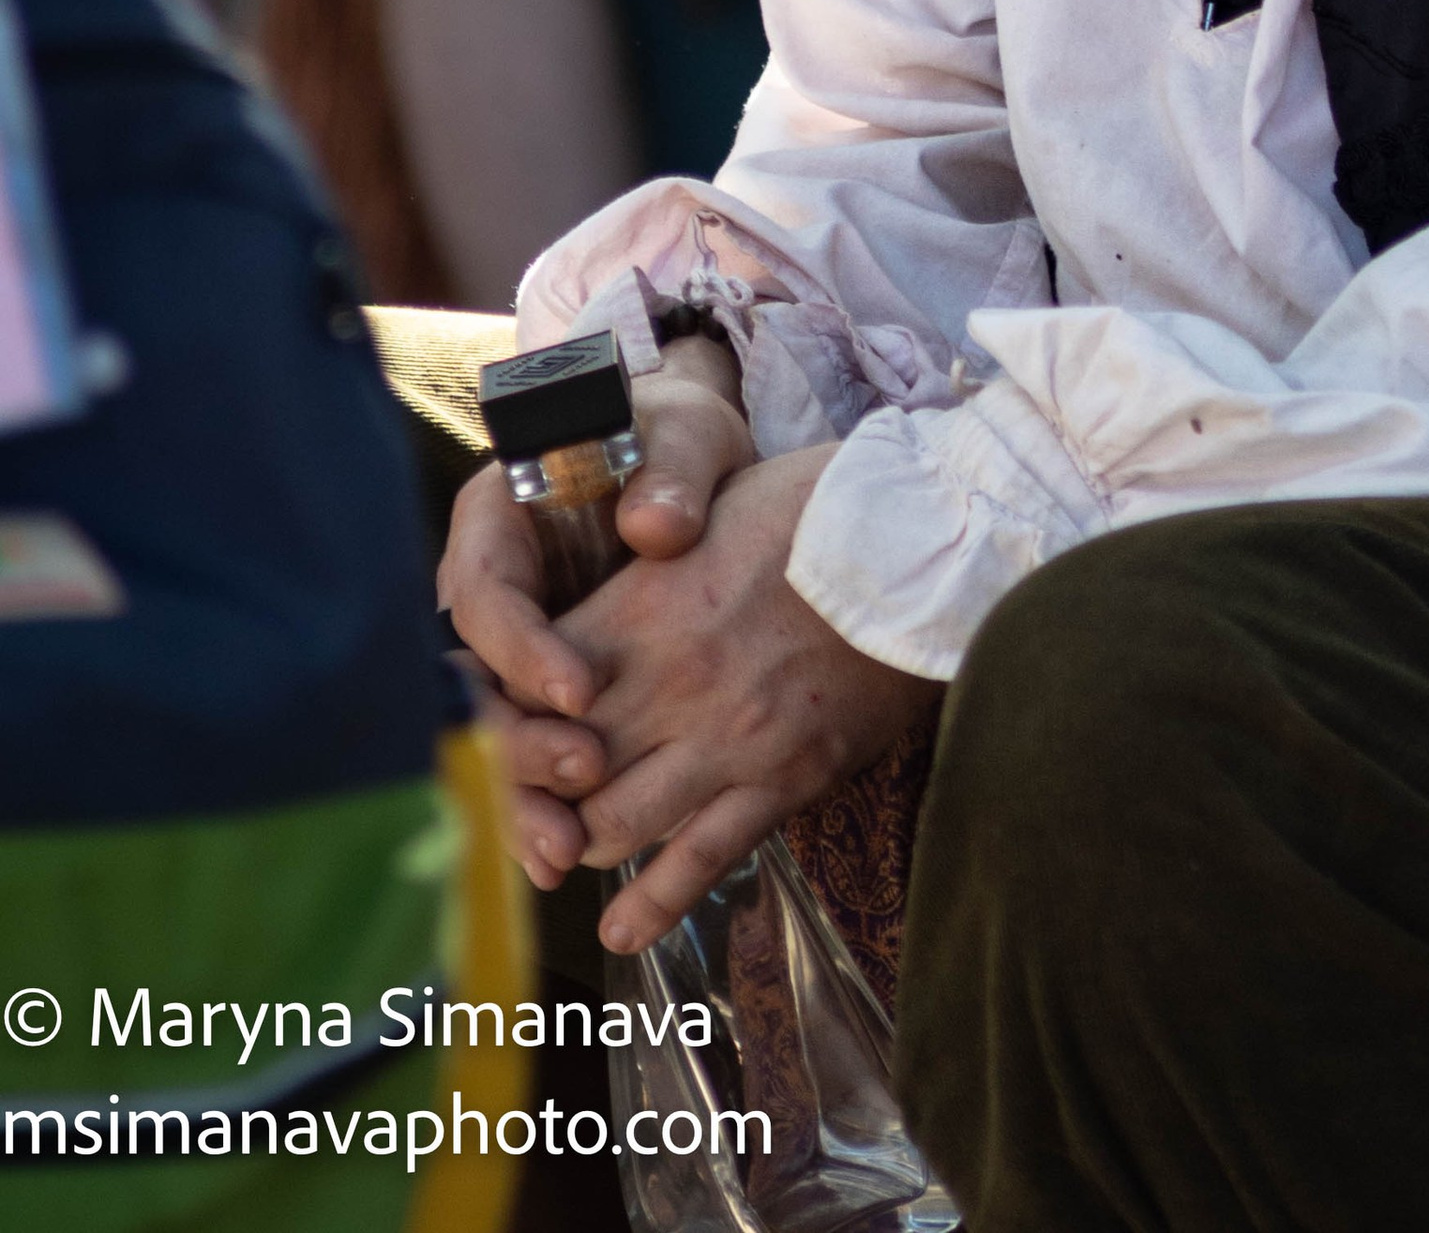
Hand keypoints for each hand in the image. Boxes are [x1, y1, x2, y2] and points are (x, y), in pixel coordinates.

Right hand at [439, 343, 755, 879]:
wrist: (689, 466)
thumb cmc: (677, 437)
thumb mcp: (686, 435)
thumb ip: (673, 472)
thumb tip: (655, 527)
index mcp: (498, 521)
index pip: (486, 593)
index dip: (524, 649)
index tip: (582, 690)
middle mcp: (486, 592)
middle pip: (472, 682)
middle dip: (516, 741)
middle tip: (582, 772)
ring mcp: (509, 649)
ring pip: (488, 735)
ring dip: (520, 795)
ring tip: (567, 849)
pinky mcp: (540, 694)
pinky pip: (524, 756)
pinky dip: (539, 806)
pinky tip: (567, 857)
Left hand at [551, 442, 932, 953]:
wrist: (928, 542)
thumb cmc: (820, 505)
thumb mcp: (714, 503)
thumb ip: (645, 551)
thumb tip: (598, 569)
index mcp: (644, 606)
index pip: (531, 686)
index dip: (502, 715)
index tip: (498, 726)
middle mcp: (671, 682)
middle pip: (558, 767)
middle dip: (530, 792)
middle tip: (524, 803)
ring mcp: (726, 740)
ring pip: (611, 826)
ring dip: (581, 841)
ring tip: (572, 846)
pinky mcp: (781, 781)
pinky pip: (699, 861)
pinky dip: (650, 903)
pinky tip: (621, 929)